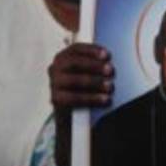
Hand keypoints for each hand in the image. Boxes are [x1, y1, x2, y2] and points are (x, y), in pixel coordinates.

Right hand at [49, 43, 113, 165]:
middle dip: (94, 66)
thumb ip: (96, 66)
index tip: (107, 55)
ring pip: (75, 80)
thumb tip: (112, 62)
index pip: (76, 49)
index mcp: (63, 58)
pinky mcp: (56, 99)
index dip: (92, 50)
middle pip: (74, 62)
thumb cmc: (85, 89)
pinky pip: (75, 98)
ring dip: (95, 82)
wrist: (72, 116)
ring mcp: (53, 84)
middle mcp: (54, 68)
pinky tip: (105, 100)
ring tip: (110, 87)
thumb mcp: (88, 74)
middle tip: (111, 70)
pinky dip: (92, 98)